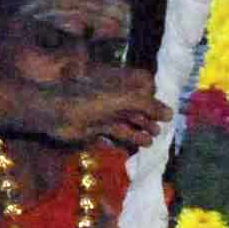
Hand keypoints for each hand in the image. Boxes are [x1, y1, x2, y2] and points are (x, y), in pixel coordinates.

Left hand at [31, 69, 164, 151]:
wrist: (57, 113)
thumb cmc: (90, 101)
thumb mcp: (122, 100)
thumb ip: (146, 105)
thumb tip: (171, 114)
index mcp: (120, 84)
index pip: (143, 85)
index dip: (155, 97)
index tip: (167, 110)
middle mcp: (114, 96)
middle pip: (137, 105)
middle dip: (151, 115)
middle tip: (165, 127)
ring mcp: (106, 112)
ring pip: (129, 120)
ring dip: (143, 128)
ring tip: (155, 137)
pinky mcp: (97, 127)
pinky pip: (118, 131)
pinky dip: (131, 137)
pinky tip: (143, 143)